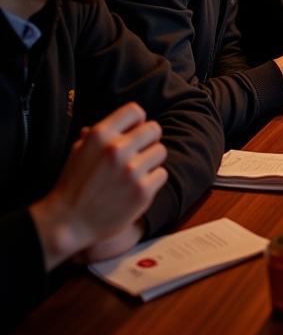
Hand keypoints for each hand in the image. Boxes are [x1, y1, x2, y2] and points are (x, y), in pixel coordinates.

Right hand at [29, 102, 168, 271]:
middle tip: (138, 153)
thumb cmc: (73, 185)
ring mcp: (131, 170)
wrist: (67, 223)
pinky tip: (136, 187)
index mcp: (100, 135)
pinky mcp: (143, 190)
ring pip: (160, 151)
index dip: (137, 121)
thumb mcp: (79, 151)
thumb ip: (101, 134)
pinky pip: (161, 174)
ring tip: (136, 172)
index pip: (135, 110)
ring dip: (151, 161)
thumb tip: (126, 123)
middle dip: (147, 140)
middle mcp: (117, 149)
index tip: (133, 132)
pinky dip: (152, 180)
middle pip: (153, 129)